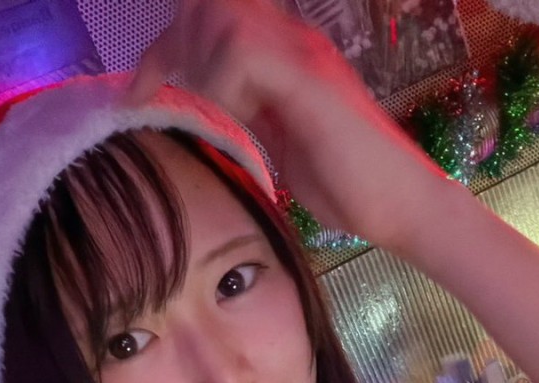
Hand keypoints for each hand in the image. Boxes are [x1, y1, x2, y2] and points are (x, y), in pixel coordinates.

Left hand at [128, 0, 443, 248]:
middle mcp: (292, 39)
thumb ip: (248, 115)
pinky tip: (237, 120)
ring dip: (197, 66)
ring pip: (219, 17)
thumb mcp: (280, 143)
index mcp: (285, 54)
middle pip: (207, 5)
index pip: (210, 20)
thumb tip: (203, 106)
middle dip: (170, 49)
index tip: (137, 92)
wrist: (401, 206)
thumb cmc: (349, 186)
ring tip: (212, 113)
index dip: (163, 49)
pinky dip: (221, 87)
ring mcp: (302, 53)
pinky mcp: (307, 78)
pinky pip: (239, 55)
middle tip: (156, 95)